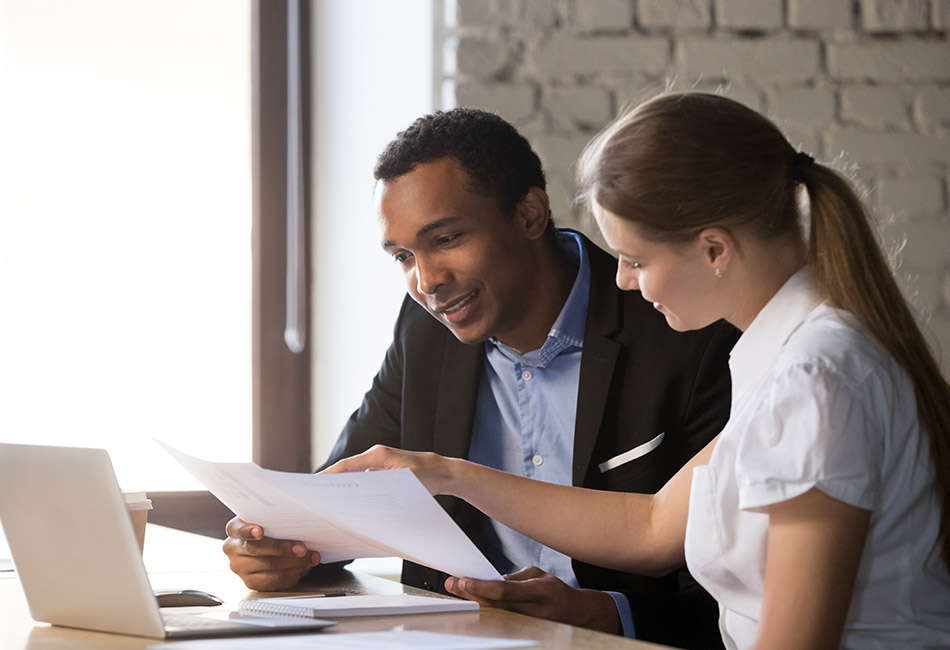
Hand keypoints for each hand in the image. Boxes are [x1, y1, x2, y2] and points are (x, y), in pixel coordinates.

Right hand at [222, 517, 319, 590]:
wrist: (268, 546)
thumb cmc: (271, 530)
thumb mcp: (270, 521)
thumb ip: (276, 520)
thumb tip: (300, 521)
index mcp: (235, 529)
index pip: (239, 529)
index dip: (249, 531)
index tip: (260, 532)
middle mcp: (233, 549)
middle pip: (256, 550)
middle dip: (282, 549)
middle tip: (302, 548)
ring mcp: (240, 568)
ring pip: (267, 566)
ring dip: (293, 563)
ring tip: (309, 558)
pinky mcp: (250, 582)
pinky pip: (272, 581)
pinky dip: (291, 574)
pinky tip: (301, 568)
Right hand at [320, 444, 456, 495]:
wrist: (443, 472)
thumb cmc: (427, 475)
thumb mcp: (405, 481)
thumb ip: (382, 484)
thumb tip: (360, 491)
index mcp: (378, 455)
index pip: (347, 465)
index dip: (329, 474)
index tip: (314, 484)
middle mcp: (376, 457)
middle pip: (348, 470)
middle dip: (332, 482)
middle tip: (316, 497)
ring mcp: (379, 464)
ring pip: (355, 476)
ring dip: (344, 488)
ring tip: (330, 503)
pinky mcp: (384, 472)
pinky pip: (364, 480)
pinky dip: (357, 490)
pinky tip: (352, 504)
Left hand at [445, 567, 621, 634]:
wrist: (575, 615)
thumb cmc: (555, 592)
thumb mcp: (538, 575)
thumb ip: (514, 578)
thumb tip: (491, 580)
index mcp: (537, 592)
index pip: (504, 590)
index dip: (481, 586)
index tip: (463, 579)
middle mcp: (530, 611)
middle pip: (493, 605)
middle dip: (469, 594)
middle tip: (450, 584)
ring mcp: (525, 624)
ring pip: (492, 616)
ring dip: (472, 605)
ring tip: (455, 594)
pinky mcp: (522, 631)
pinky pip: (497, 623)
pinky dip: (482, 614)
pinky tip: (469, 607)